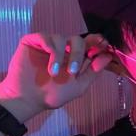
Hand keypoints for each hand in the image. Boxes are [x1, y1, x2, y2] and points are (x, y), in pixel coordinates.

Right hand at [0, 33, 115, 118]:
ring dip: (60, 56)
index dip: (97, 43)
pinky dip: (50, 49)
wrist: (29, 99)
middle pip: (78, 39)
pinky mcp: (33, 41)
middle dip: (78, 54)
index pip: (90, 45)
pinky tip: (48, 65)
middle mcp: (64, 49)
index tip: (104, 44)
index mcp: (76, 58)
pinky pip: (45, 36)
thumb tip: (107, 56)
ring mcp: (49, 44)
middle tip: (73, 71)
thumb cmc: (53, 95)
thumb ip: (93, 72)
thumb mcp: (79, 86)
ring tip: (54, 73)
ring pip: (62, 38)